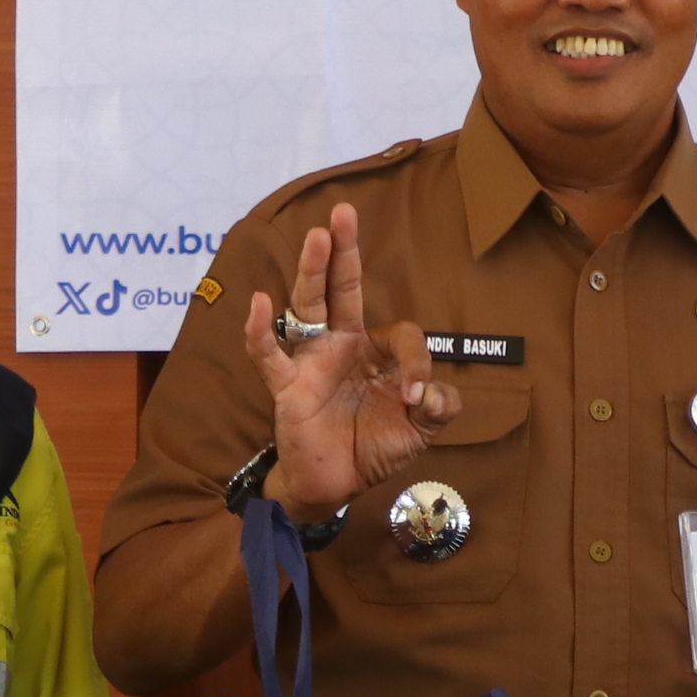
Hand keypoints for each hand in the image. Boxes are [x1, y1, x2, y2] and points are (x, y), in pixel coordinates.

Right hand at [243, 202, 459, 514]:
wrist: (336, 484)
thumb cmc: (375, 446)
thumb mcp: (418, 430)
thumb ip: (437, 408)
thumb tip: (434, 393)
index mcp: (376, 350)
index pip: (402, 333)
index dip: (415, 361)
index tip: (417, 397)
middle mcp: (342, 345)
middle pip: (343, 289)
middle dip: (344, 251)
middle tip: (344, 212)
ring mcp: (311, 362)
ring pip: (308, 308)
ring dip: (312, 272)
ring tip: (317, 236)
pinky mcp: (287, 387)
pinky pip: (269, 355)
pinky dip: (260, 331)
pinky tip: (258, 302)